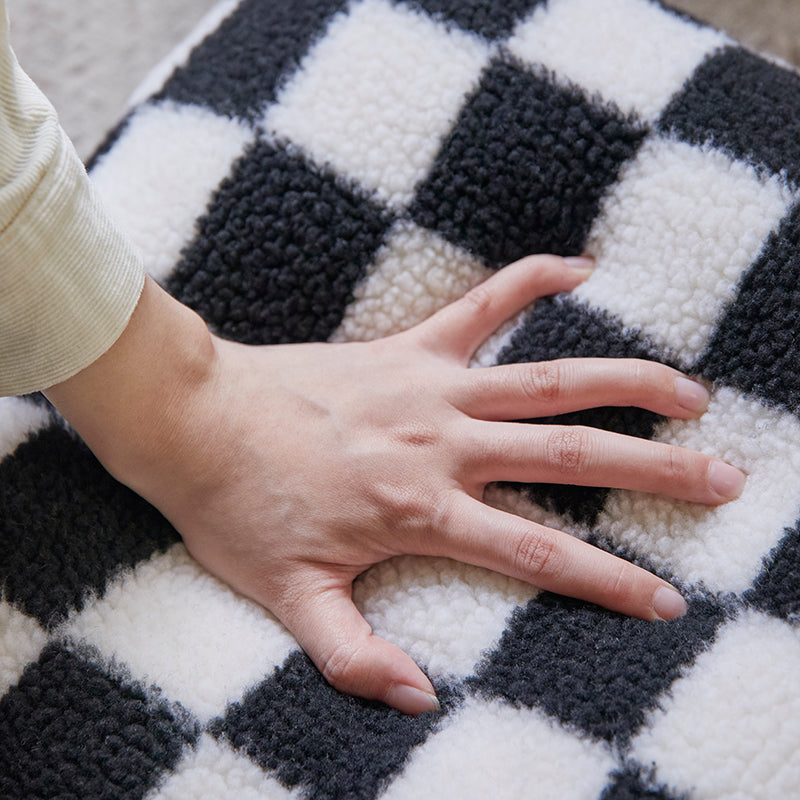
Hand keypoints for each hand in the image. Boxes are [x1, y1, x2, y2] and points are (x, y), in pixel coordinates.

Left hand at [46, 255, 744, 714]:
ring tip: (691, 393)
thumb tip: (420, 701)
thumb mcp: (289, 598)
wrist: (195, 421)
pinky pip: (481, 304)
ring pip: (548, 380)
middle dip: (655, 472)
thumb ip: (352, 655)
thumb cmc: (238, 508)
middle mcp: (442, 445)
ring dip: (626, 383)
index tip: (666, 597)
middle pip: (570, 458)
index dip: (607, 581)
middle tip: (724, 479)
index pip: (536, 554)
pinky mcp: (409, 347)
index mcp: (419, 511)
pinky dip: (530, 282)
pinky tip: (580, 267)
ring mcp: (431, 388)